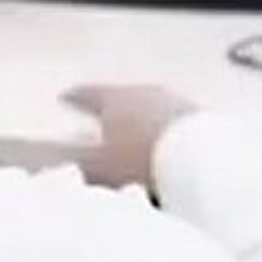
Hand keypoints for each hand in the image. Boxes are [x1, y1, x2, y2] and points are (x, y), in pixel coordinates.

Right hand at [62, 84, 199, 189]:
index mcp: (114, 98)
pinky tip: (166, 151)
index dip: (74, 98)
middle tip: (100, 121)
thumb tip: (53, 166)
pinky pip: (175, 124)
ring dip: (140, 122)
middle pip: (121, 98)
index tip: (64, 97)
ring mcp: (177, 102)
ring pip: (150, 109)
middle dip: (110, 109)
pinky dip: (165, 133)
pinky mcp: (203, 119)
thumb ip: (77, 165)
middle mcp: (146, 92)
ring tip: (134, 143)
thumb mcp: (101, 168)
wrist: (207, 160)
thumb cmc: (146, 160)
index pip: (86, 94)